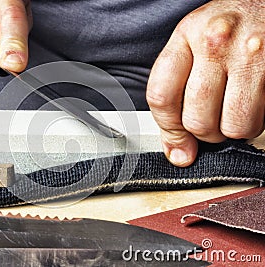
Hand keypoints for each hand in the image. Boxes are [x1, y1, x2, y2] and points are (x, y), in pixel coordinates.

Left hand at [147, 0, 264, 166]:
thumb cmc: (227, 26)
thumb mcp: (192, 43)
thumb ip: (175, 91)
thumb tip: (178, 152)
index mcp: (186, 36)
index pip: (161, 96)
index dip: (168, 129)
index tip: (177, 143)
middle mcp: (216, 43)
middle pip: (196, 119)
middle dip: (204, 132)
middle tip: (211, 121)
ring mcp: (250, 54)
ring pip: (232, 126)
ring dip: (232, 130)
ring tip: (233, 112)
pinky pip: (260, 120)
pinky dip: (254, 122)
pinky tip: (252, 104)